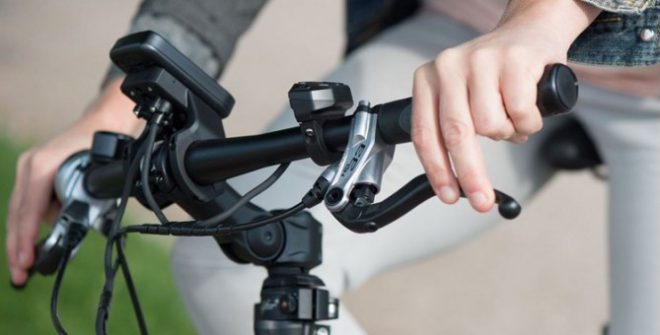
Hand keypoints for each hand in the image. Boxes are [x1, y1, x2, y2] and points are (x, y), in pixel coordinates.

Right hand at [6, 78, 137, 284]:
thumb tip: (70, 224)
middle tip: (20, 274)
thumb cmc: (102, 146)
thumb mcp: (95, 174)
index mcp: (41, 166)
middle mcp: (30, 166)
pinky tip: (36, 245)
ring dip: (24, 239)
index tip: (25, 261)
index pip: (28, 209)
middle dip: (17, 247)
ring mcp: (30, 170)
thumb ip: (82, 198)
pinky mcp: (36, 176)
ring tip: (27, 265)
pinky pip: (31, 205)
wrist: (104, 124)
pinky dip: (33, 225)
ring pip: (22, 212)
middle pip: (18, 214)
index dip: (25, 238)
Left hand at [411, 0, 599, 211]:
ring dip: (507, 135)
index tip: (449, 195)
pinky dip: (528, 122)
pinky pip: (520, 113)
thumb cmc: (492, 75)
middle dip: (470, 174)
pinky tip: (528, 108)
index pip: (425, 133)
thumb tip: (457, 182)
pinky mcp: (512, 60)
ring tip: (511, 118)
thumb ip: (451, 130)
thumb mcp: (459, 96)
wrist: (528, 32)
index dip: (437, 171)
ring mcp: (480, 61)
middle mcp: (448, 67)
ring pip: (491, 126)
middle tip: (482, 200)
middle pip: (456, 134)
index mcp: (427, 79)